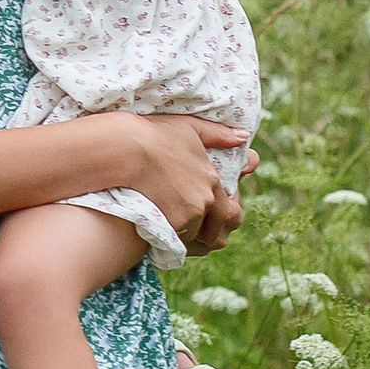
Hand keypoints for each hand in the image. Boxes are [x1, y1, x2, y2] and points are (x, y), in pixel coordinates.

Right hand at [116, 115, 248, 248]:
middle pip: (217, 230)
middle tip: (201, 234)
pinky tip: (163, 232)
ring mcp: (188, 214)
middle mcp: (204, 200)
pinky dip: (172, 238)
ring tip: (176, 229)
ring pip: (194, 235)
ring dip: (188, 234)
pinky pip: (176, 240)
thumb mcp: (191, 128)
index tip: (213, 215)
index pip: (230, 210)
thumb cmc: (155, 135)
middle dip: (211, 234)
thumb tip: (243, 137)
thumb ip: (219, 135)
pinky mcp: (170, 223)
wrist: (126, 150)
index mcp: (212, 180)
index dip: (223, 216)